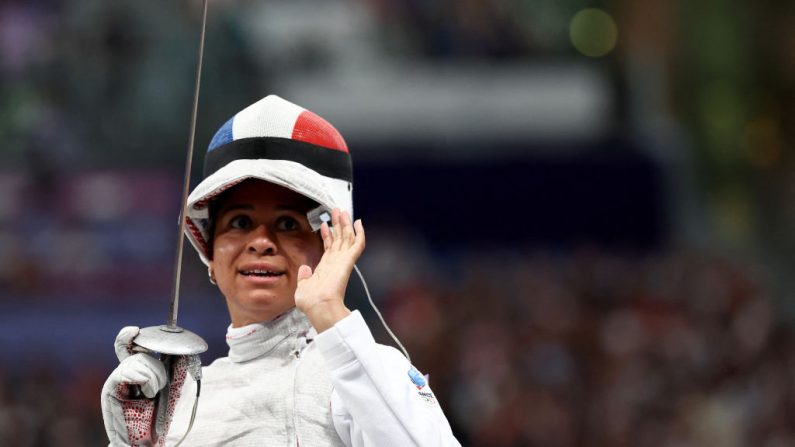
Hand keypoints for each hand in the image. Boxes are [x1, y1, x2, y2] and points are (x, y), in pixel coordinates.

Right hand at [101, 326, 166, 445]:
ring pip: (136, 360)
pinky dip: (145, 379)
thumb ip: (175, 370)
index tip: (134, 330)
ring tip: (153, 393)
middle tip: (160, 386)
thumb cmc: (156, 418)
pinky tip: (147, 394)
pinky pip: (127, 371)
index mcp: (135, 372)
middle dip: (157, 366)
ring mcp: (115, 381)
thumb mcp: (170, 389)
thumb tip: (184, 351)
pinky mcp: (109, 389)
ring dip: (153, 375)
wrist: (146, 441)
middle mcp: (122, 374)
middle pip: (138, 353)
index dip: (128, 336)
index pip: (127, 346)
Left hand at [295, 208, 364, 332]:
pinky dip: (359, 233)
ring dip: (346, 224)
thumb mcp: (302, 287)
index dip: (328, 235)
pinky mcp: (348, 260)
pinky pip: (357, 244)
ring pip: (347, 238)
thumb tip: (304, 269)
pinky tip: (358, 223)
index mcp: (325, 269)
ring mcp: (343, 261)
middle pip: (339, 239)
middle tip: (337, 212)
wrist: (318, 306)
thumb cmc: (311, 302)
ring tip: (343, 211)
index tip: (326, 224)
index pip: (329, 248)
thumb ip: (304, 277)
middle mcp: (335, 263)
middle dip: (338, 224)